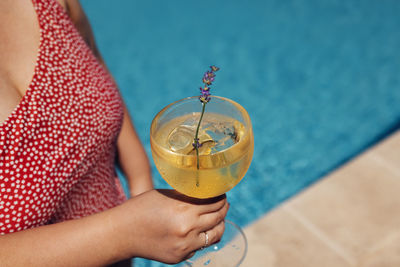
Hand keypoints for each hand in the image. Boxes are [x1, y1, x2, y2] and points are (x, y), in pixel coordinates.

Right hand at [114, 189, 228, 263]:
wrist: (122, 233)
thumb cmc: (142, 208)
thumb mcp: (166, 195)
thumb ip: (187, 196)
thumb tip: (207, 193)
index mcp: (184, 210)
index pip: (214, 202)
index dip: (221, 196)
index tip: (221, 193)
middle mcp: (188, 229)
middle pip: (218, 217)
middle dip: (223, 208)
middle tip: (223, 203)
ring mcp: (185, 246)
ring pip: (215, 235)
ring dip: (219, 224)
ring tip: (217, 217)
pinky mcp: (180, 257)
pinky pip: (200, 246)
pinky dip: (203, 237)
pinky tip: (199, 230)